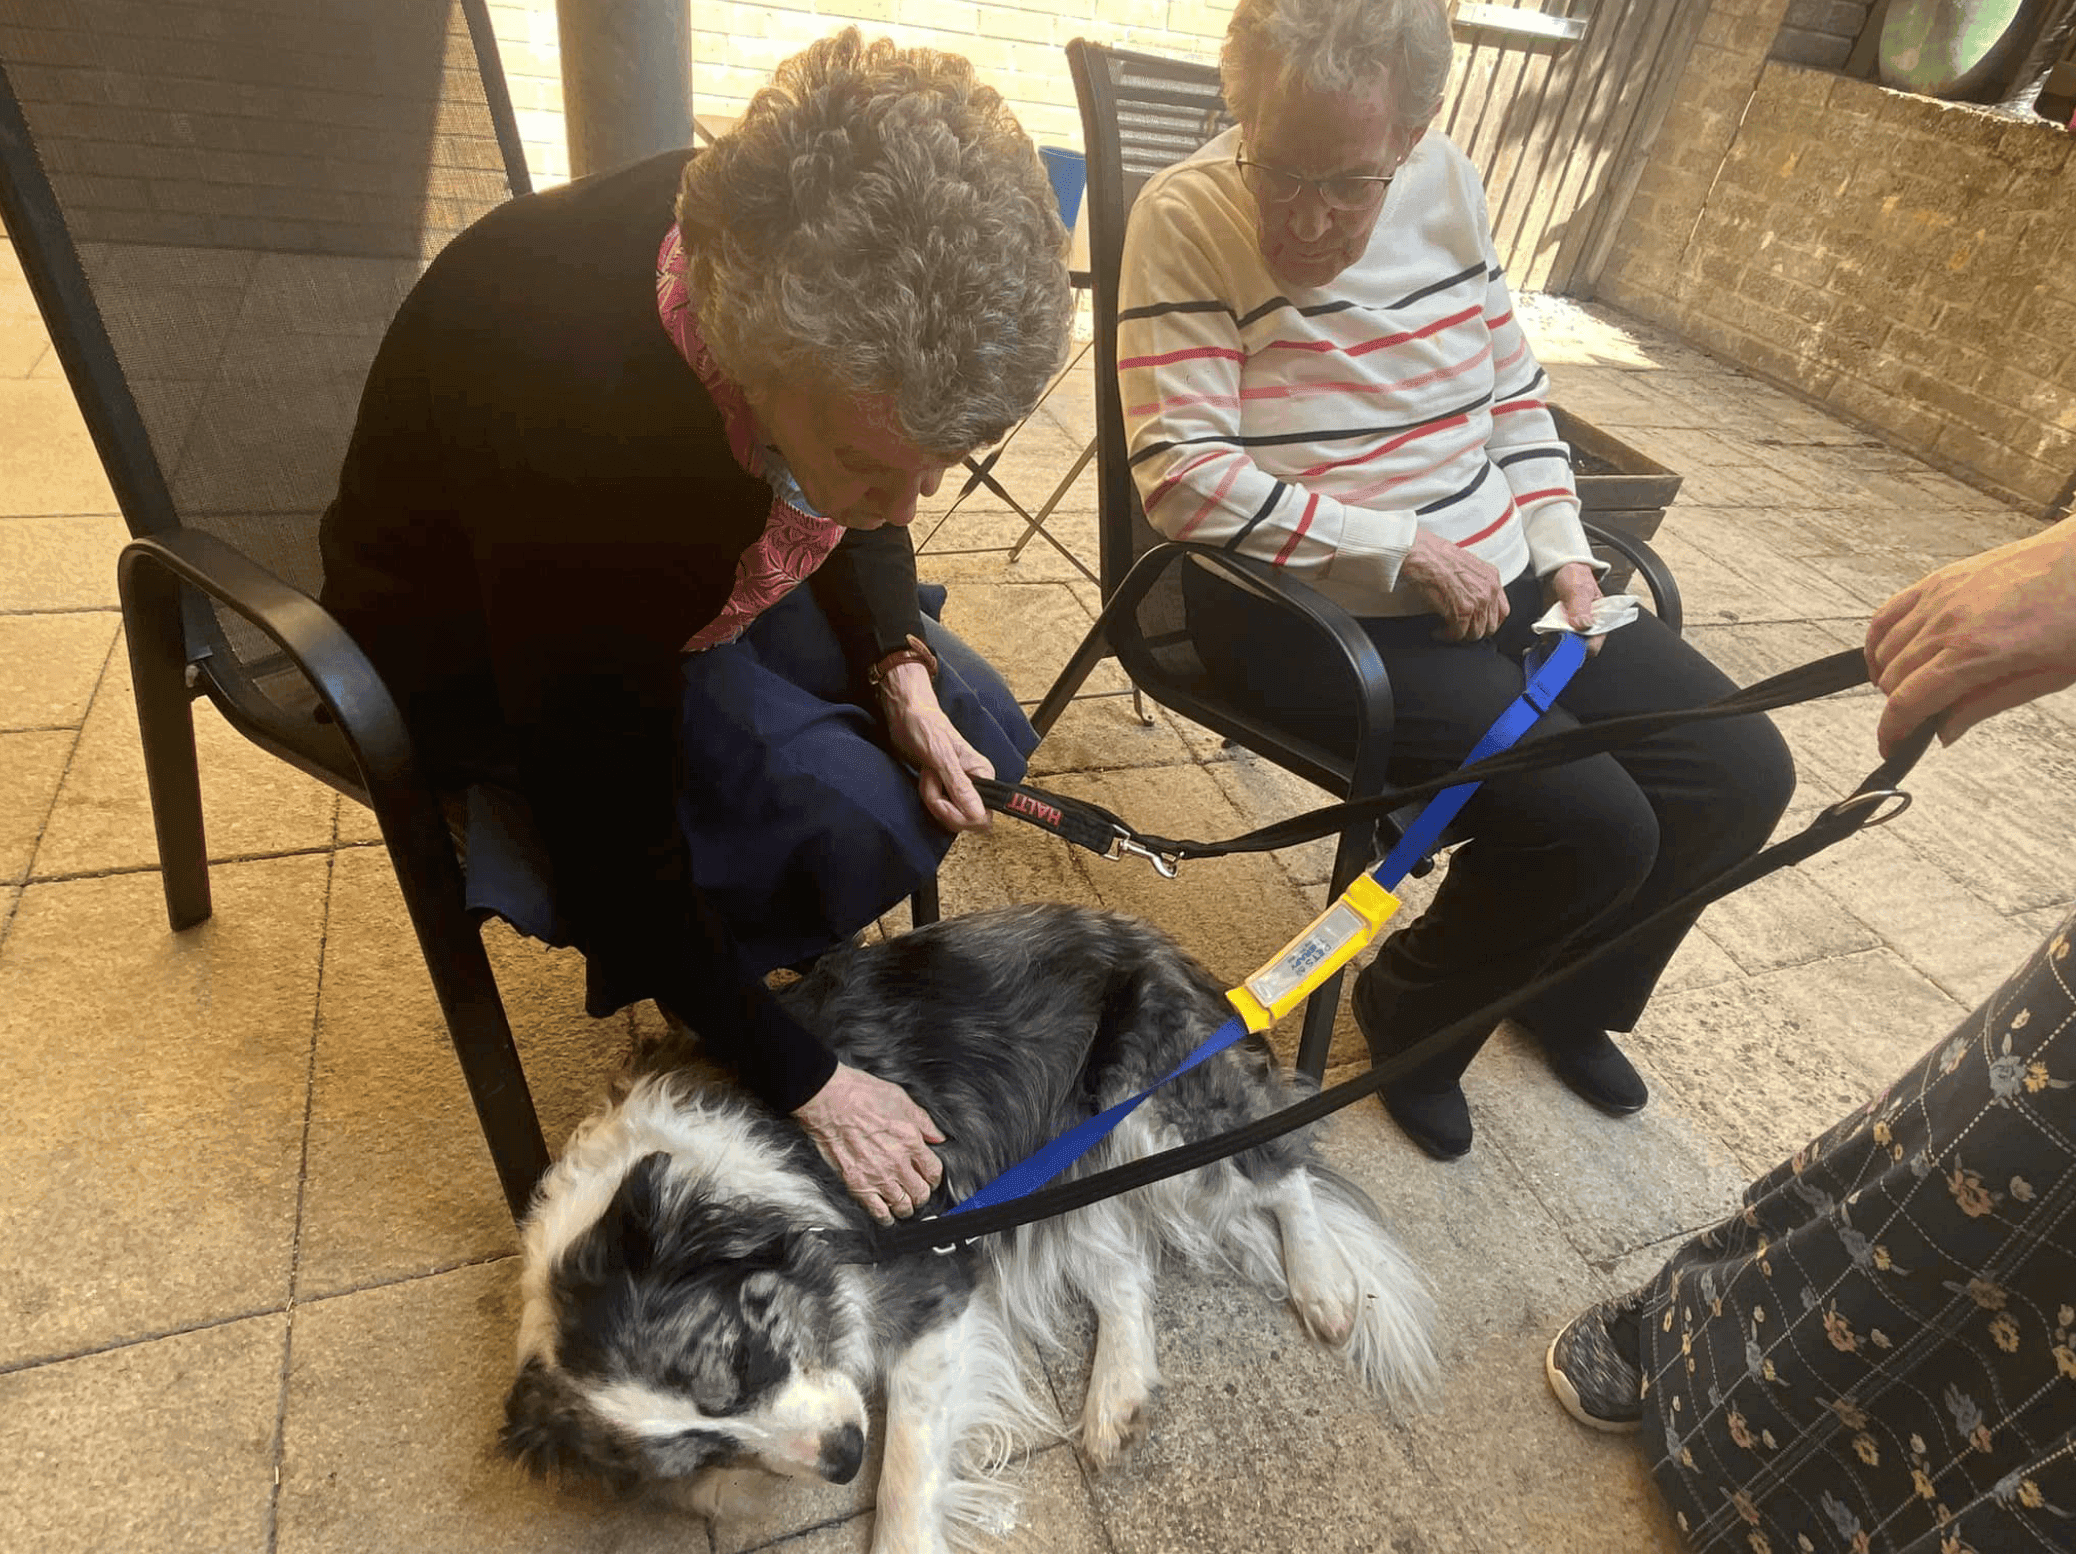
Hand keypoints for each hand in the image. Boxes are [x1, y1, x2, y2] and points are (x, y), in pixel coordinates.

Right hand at [792, 1062, 945, 1223]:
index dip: (933, 1178)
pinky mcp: (857, 1185)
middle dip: (922, 1195)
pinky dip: (886, 1218)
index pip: (934, 1172)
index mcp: (911, 1141)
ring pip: (903, 1207)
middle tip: (917, 1192)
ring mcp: (877, 1177)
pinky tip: (887, 1215)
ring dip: (906, 1208)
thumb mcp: (901, 1099)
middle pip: (921, 1193)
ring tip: (904, 1204)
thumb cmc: (860, 1095)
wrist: (828, 1101)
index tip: (929, 1178)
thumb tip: (937, 1137)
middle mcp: (897, 1163)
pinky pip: (877, 1212)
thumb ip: (923, 1122)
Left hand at [878, 659, 993, 831]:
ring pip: (949, 817)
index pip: (981, 817)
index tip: (942, 796)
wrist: (907, 716)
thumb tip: (978, 814)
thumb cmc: (926, 727)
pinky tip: (925, 779)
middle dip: (942, 806)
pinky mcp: (945, 791)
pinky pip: (939, 810)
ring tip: (928, 774)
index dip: (959, 814)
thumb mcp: (942, 757)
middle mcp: (976, 785)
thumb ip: (960, 786)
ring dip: (932, 800)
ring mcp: (960, 790)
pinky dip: (928, 799)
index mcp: (984, 775)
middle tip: (932, 779)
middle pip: (964, 821)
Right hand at [1400, 527, 1507, 640]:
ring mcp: (1477, 600)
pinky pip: (1458, 633)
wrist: (1418, 552)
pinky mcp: (1462, 609)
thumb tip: (1470, 598)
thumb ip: (1474, 582)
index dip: (1489, 623)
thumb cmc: (1434, 555)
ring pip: (1475, 633)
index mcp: (1491, 577)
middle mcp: (1488, 589)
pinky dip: (1447, 636)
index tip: (1477, 625)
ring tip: (1447, 630)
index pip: (1503, 611)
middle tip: (1459, 629)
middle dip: (1473, 631)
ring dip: (1459, 635)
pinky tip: (1439, 631)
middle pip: (1490, 626)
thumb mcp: (1464, 564)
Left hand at [1547, 561, 1606, 656]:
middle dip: (1565, 648)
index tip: (1569, 643)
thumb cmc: (1575, 576)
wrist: (1559, 569)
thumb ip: (1581, 607)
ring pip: (1563, 647)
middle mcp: (1586, 629)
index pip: (1595, 643)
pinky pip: (1552, 642)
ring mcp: (1571, 630)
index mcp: (1600, 620)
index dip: (1583, 647)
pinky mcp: (1558, 629)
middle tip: (1553, 640)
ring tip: (1544, 642)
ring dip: (1552, 647)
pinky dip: (1544, 644)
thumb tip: (1583, 625)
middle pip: (1577, 649)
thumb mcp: (1579, 589)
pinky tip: (1537, 642)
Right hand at [1866, 517, 2075, 755]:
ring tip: (1910, 690)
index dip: (1892, 732)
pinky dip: (1879, 640)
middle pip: (1892, 678)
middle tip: (1919, 721)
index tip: (1890, 747)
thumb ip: (1986, 704)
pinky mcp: (1937, 580)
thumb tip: (1944, 731)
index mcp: (1976, 651)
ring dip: (1888, 677)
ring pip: (1885, 649)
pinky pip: (1887, 614)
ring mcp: (1938, 598)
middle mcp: (1947, 622)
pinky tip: (1890, 654)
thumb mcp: (2047, 676)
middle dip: (1897, 708)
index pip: (1909, 701)